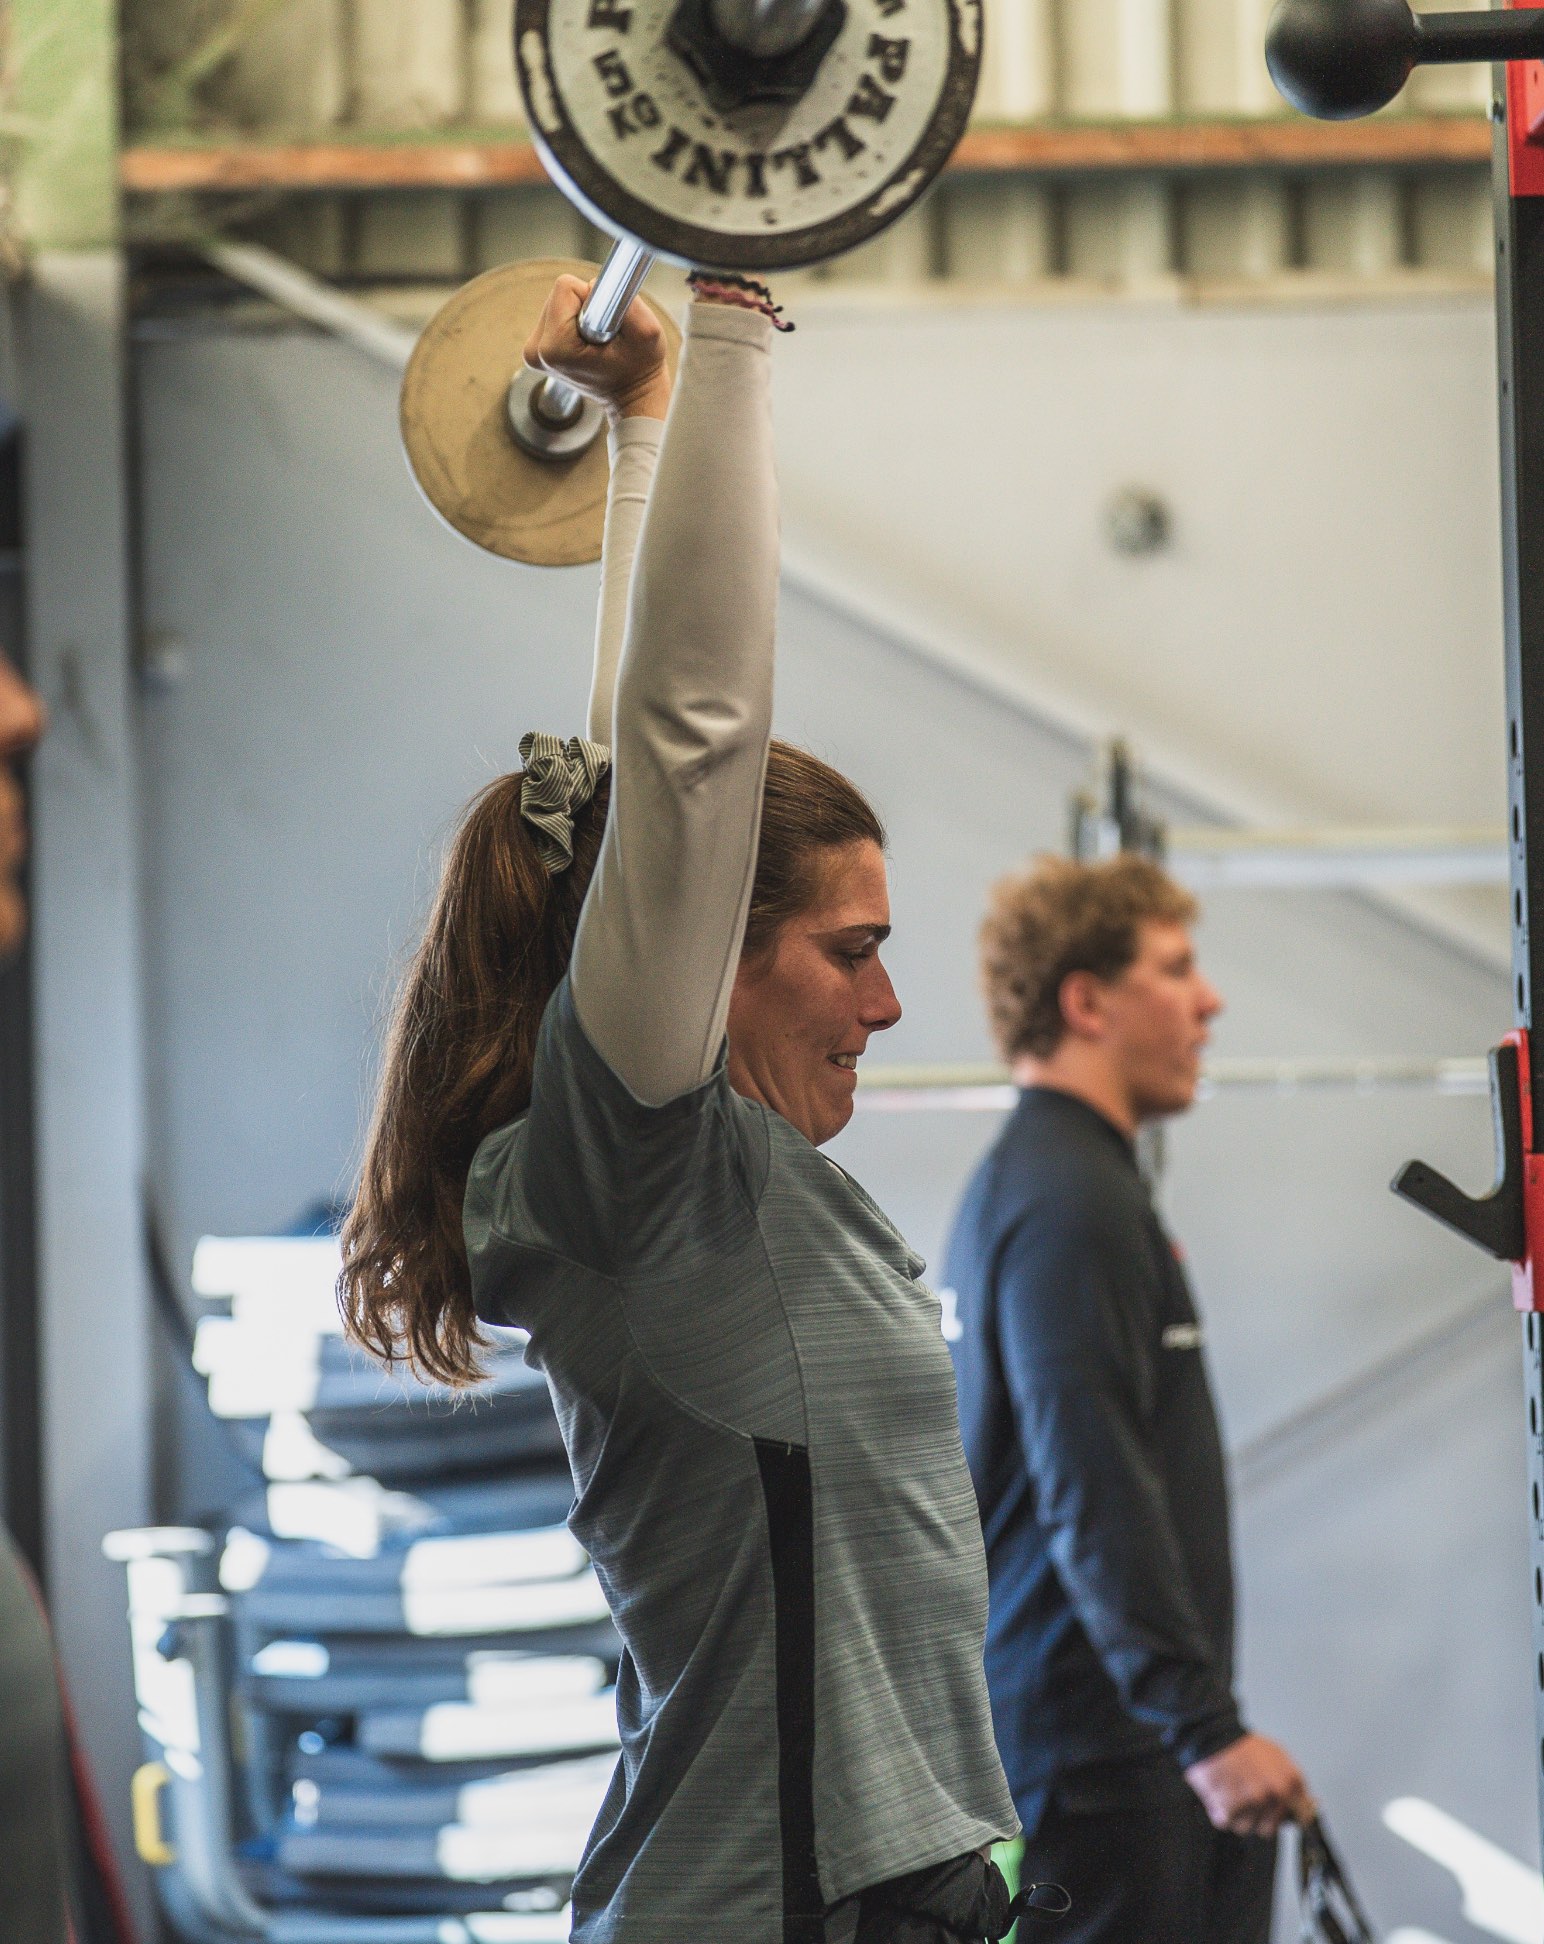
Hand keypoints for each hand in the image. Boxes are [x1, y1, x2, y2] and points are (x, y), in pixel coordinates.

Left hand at [523, 273, 669, 423]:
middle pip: (558, 295)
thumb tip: (597, 284)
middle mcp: (536, 350)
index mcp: (555, 347)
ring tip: (597, 341)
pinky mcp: (536, 349)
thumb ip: (627, 302)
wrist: (631, 395)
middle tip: (602, 335)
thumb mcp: (647, 332)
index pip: (565, 288)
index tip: (606, 324)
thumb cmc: (639, 369)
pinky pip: (555, 314)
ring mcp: (533, 351)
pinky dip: (573, 322)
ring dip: (581, 314)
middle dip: (585, 306)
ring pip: (557, 302)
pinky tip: (587, 343)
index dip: (592, 298)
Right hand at [1185, 1733, 1314, 1837]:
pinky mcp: (1229, 1805)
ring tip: (1229, 1791)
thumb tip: (1312, 1805)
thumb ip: (1294, 1783)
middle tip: (1245, 1795)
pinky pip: (1224, 1821)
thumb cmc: (1244, 1745)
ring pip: (1245, 1827)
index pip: (1300, 1817)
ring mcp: (1253, 1800)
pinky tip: (1218, 1793)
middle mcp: (1276, 1793)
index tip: (1277, 1812)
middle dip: (1255, 1816)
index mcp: (1291, 1781)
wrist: (1214, 1731)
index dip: (1285, 1816)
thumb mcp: (1278, 1756)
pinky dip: (1218, 1810)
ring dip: (1235, 1814)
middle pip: (1269, 1827)